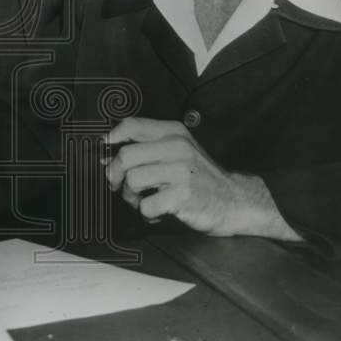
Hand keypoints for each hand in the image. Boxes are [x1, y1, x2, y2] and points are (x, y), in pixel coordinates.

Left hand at [104, 117, 300, 240]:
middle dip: (115, 175)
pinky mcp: (183, 196)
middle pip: (125, 156)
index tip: (105, 152)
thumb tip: (108, 155)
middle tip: (120, 186)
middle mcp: (177, 147)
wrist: (235, 200)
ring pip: (133, 181)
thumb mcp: (180, 150)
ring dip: (132, 197)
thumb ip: (148, 147)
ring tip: (145, 200)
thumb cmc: (200, 177)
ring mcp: (181, 171)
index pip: (131, 125)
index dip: (112, 138)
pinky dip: (148, 214)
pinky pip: (146, 206)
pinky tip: (159, 213)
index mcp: (174, 133)